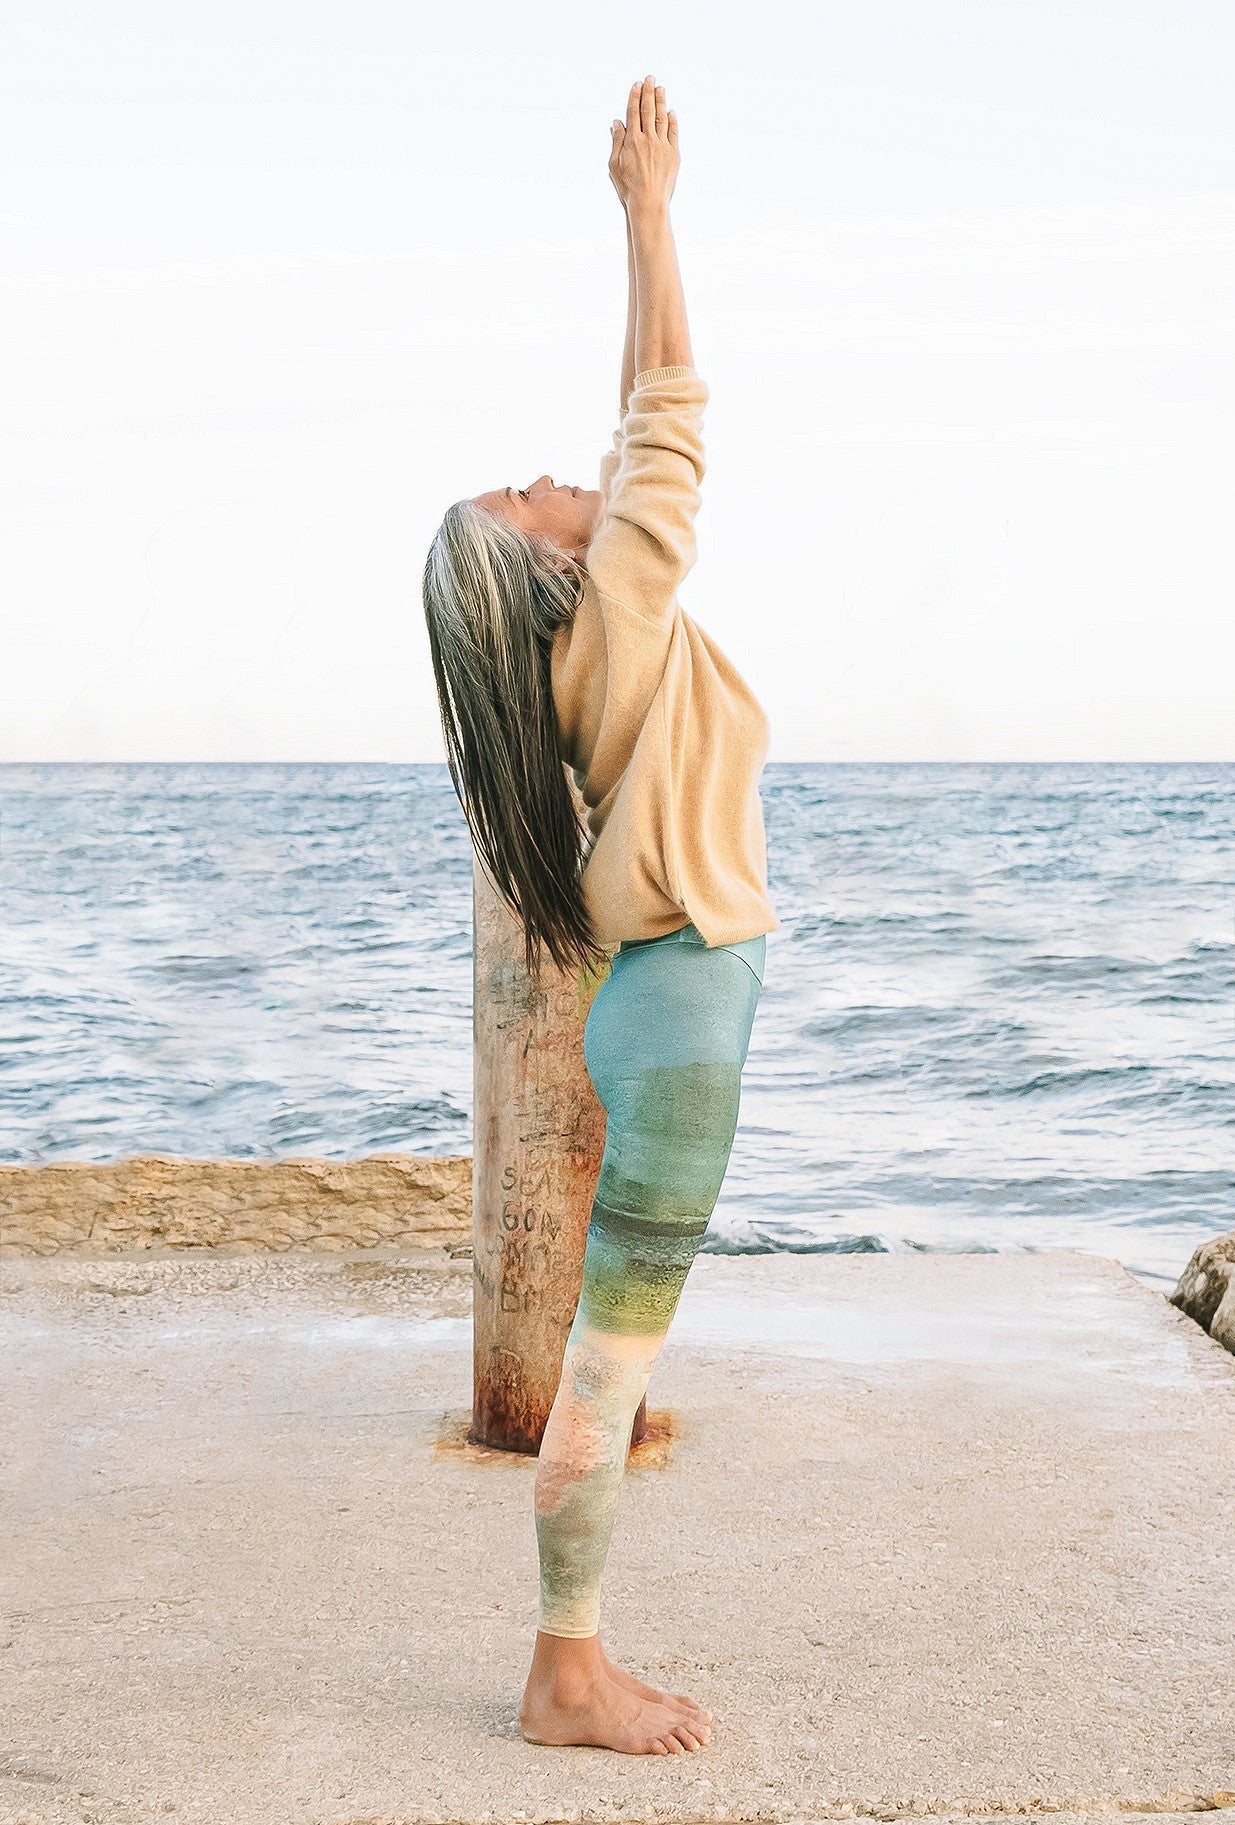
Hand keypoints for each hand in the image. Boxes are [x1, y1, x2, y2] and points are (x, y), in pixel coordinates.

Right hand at [609, 75, 678, 214]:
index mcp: (632, 141)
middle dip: (648, 92)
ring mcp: (662, 146)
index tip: (636, 85)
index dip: (634, 97)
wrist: (648, 204)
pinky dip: (672, 121)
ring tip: (660, 89)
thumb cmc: (628, 188)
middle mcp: (648, 139)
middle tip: (650, 78)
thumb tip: (617, 122)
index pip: (633, 112)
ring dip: (661, 101)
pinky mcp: (674, 155)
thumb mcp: (614, 165)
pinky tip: (671, 112)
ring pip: (662, 118)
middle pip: (648, 110)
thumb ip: (616, 142)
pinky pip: (673, 133)